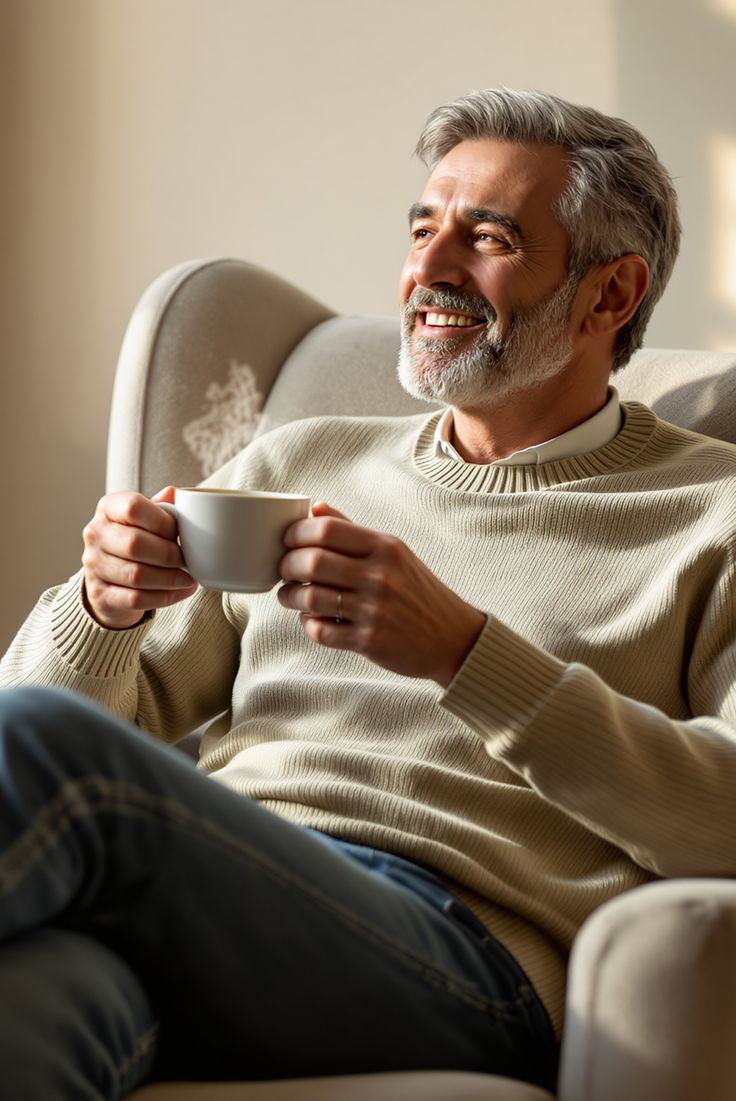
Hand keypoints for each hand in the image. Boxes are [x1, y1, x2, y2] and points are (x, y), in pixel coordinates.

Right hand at [82, 486, 197, 629]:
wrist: (110, 577)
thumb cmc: (135, 539)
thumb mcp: (146, 518)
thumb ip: (162, 506)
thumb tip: (177, 492)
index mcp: (108, 507)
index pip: (133, 507)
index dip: (162, 521)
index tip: (178, 532)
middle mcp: (95, 534)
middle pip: (135, 544)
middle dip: (169, 554)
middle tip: (187, 560)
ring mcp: (93, 565)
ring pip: (137, 575)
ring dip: (170, 578)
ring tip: (188, 578)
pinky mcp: (100, 594)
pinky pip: (136, 599)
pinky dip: (165, 596)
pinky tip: (181, 591)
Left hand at [277, 502, 485, 686]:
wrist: (453, 637)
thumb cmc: (418, 591)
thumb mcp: (394, 553)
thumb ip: (353, 531)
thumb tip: (315, 508)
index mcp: (385, 548)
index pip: (326, 530)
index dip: (296, 534)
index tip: (288, 541)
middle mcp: (380, 577)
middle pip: (312, 562)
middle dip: (287, 565)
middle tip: (285, 570)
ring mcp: (374, 611)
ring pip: (310, 598)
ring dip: (290, 596)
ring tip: (290, 595)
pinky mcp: (369, 641)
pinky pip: (321, 631)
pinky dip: (308, 624)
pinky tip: (311, 618)